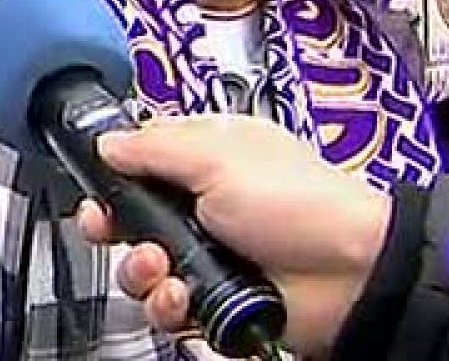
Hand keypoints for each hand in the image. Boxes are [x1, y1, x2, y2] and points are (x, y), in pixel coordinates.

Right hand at [78, 115, 391, 356]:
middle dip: (114, 225)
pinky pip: (166, 307)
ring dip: (141, 270)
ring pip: (140, 267)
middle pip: (130, 217)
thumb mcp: (219, 156)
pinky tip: (183, 295)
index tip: (97, 187)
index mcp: (206, 157)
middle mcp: (202, 205)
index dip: (112, 173)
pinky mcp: (213, 299)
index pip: (139, 160)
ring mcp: (207, 255)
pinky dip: (168, 304)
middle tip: (111, 228)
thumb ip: (155, 147)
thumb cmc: (304, 205)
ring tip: (162, 266)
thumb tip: (108, 142)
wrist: (351, 278)